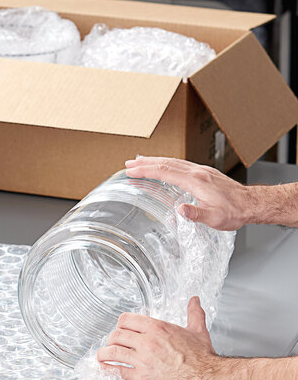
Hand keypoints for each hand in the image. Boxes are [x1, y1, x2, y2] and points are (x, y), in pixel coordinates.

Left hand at [95, 297, 218, 379]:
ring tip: (101, 355)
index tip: (120, 329)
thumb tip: (194, 300)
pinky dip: (110, 369)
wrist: (207, 378)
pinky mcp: (142, 378)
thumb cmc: (203, 357)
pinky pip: (119, 371)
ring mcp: (143, 360)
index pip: (126, 320)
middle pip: (117, 335)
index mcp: (156, 328)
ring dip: (104, 353)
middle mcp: (147, 342)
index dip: (120, 324)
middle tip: (111, 343)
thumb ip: (193, 313)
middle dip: (112, 339)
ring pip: (114, 352)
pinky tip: (107, 368)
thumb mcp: (197, 330)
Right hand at [125, 157, 249, 230]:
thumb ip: (196, 214)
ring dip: (154, 161)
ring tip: (140, 162)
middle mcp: (197, 172)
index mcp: (196, 181)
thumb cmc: (234, 211)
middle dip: (145, 162)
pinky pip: (180, 164)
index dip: (146, 170)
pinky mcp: (204, 173)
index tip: (132, 171)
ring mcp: (201, 171)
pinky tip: (162, 166)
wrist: (251, 203)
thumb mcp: (215, 218)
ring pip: (173, 161)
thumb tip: (179, 210)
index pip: (166, 172)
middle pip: (166, 163)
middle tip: (129, 163)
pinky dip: (166, 163)